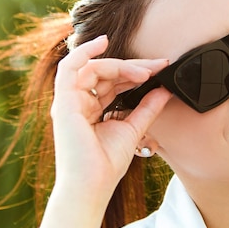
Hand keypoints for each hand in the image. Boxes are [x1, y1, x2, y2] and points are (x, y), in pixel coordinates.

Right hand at [51, 35, 170, 195]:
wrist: (93, 185)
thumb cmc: (108, 164)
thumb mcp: (134, 128)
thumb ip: (147, 108)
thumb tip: (165, 89)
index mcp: (91, 109)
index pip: (113, 82)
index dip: (136, 72)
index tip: (161, 68)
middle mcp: (78, 102)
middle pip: (105, 72)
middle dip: (134, 66)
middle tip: (159, 64)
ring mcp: (69, 101)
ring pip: (93, 68)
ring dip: (121, 65)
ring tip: (145, 70)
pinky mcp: (64, 102)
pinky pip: (71, 67)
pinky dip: (85, 51)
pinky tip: (103, 42)